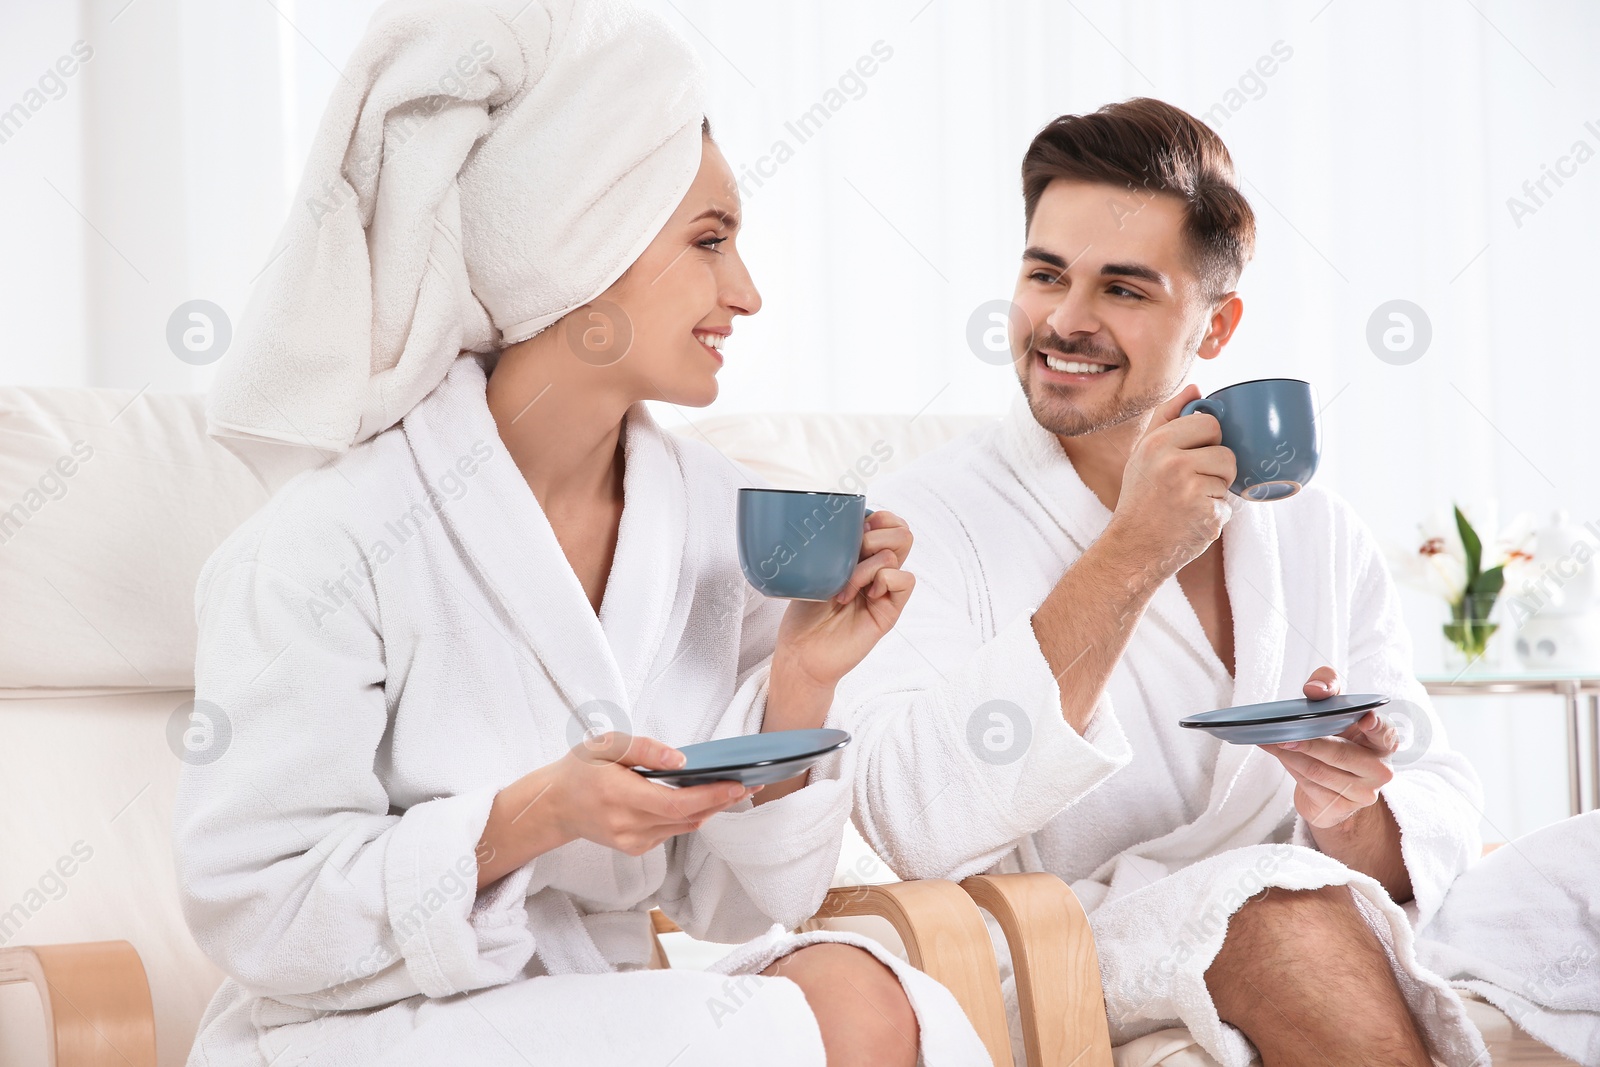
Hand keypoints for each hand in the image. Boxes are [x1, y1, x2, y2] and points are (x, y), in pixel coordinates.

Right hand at [476, 733, 755, 887]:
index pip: (677, 802)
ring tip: (734, 788)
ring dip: (710, 808)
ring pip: (684, 826)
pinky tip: (701, 798)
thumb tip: (682, 760)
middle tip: (751, 783)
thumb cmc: (580, 769)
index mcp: (619, 796)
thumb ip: (644, 749)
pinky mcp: (635, 848)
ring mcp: (632, 841)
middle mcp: (627, 825)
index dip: (711, 795)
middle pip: (687, 817)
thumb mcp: (606, 744)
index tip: (738, 783)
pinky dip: (690, 815)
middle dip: (722, 800)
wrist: (554, 806)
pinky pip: (672, 831)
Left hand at [770, 509, 915, 697]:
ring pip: (900, 551)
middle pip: (902, 532)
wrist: (801, 652)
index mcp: (860, 556)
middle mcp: (876, 570)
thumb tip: (849, 520)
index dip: (878, 517)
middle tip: (851, 556)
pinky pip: (906, 580)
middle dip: (875, 534)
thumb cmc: (803, 613)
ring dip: (869, 563)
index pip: (889, 522)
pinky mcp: (890, 610)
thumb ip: (835, 546)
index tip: (853, 529)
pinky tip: (864, 595)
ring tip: (846, 585)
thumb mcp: (813, 570)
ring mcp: (884, 589)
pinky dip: (884, 580)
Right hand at [1102, 384, 1235, 581]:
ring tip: (1188, 502)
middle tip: (1189, 482)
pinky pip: (1227, 506)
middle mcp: (1174, 463)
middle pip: (1226, 452)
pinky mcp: (1208, 515)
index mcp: (1157, 443)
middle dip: (1216, 467)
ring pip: (1229, 478)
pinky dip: (1214, 514)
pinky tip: (1191, 520)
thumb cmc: (1140, 498)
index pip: (1209, 423)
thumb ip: (1168, 417)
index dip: (1206, 440)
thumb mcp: (1143, 452)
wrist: (1133, 547)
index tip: (1190, 455)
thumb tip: (1196, 388)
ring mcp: (1192, 491)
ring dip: (1216, 491)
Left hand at [1261, 667, 1398, 829]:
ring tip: (1270, 740)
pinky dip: (1289, 767)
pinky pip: (1309, 785)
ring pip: (1319, 771)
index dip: (1376, 726)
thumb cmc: (1337, 736)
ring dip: (1289, 755)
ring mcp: (1362, 793)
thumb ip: (1328, 686)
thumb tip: (1315, 690)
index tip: (1364, 719)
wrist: (1333, 783)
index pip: (1386, 733)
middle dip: (1310, 744)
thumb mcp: (1335, 706)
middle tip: (1283, 735)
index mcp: (1384, 741)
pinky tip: (1277, 753)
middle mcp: (1379, 769)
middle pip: (1341, 755)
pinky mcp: (1341, 808)